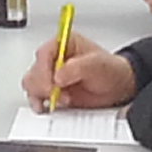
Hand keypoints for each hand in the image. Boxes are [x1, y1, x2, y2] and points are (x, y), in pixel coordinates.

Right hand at [18, 37, 136, 109]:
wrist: (119, 87)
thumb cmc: (110, 70)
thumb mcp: (97, 64)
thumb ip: (76, 68)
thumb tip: (57, 76)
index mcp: (63, 44)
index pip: (44, 53)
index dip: (44, 69)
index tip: (54, 84)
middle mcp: (54, 59)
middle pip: (34, 70)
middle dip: (43, 85)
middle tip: (57, 95)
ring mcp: (51, 75)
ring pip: (31, 84)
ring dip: (41, 95)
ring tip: (58, 100)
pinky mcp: (52, 91)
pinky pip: (36, 96)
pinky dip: (39, 103)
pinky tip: (47, 107)